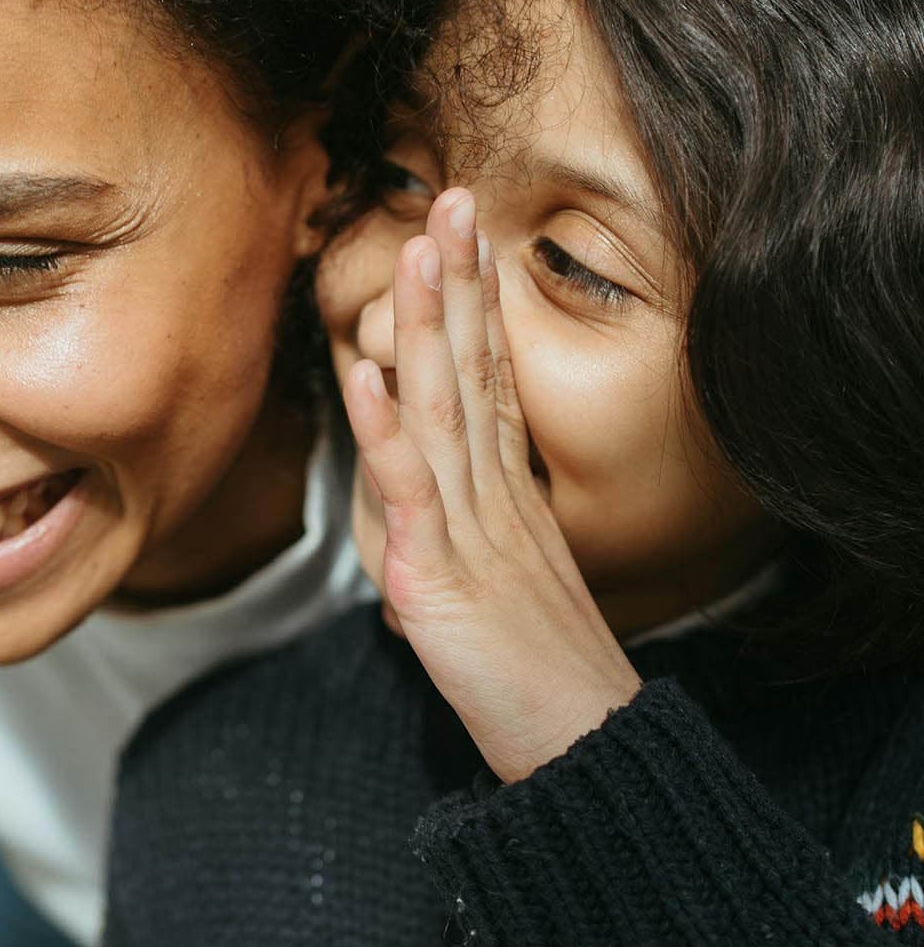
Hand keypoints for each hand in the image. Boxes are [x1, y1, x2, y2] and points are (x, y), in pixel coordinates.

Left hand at [342, 189, 641, 783]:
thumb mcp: (506, 587)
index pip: (490, 377)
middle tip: (453, 198)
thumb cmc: (540, 673)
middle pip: (474, 369)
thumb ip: (469, 537)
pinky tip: (368, 370)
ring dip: (427, 324)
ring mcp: (470, 528)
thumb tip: (427, 529)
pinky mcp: (442, 575)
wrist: (577, 747)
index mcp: (508, 492)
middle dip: (460, 281)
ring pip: (445, 407)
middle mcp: (494, 494)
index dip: (477, 304)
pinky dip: (386, 429)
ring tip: (415, 247)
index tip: (468, 238)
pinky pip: (409, 490)